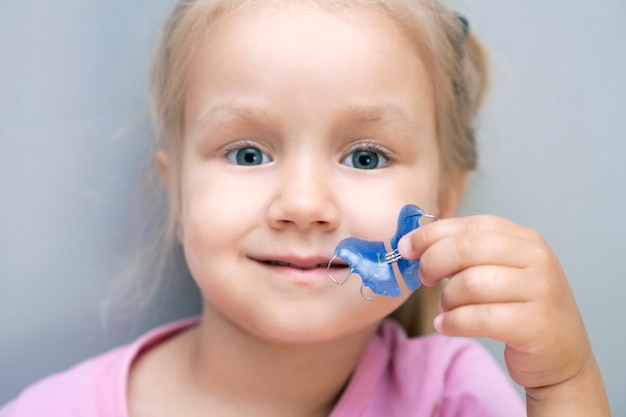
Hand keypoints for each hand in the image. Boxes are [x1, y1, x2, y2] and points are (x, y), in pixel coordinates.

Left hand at [397, 215, 609, 414]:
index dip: (431, 234)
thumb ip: (466, 253)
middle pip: (465, 248)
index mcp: (525, 239)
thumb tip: (415, 244)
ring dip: (446, 299)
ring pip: (469, 283)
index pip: (469, 225)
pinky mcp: (535, 324)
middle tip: (425, 279)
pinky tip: (446, 326)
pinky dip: (453, 322)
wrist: (562, 357)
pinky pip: (477, 317)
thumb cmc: (520, 310)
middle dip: (433, 262)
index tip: (406, 247)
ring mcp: (540, 291)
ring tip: (447, 309)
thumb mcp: (500, 271)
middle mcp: (537, 258)